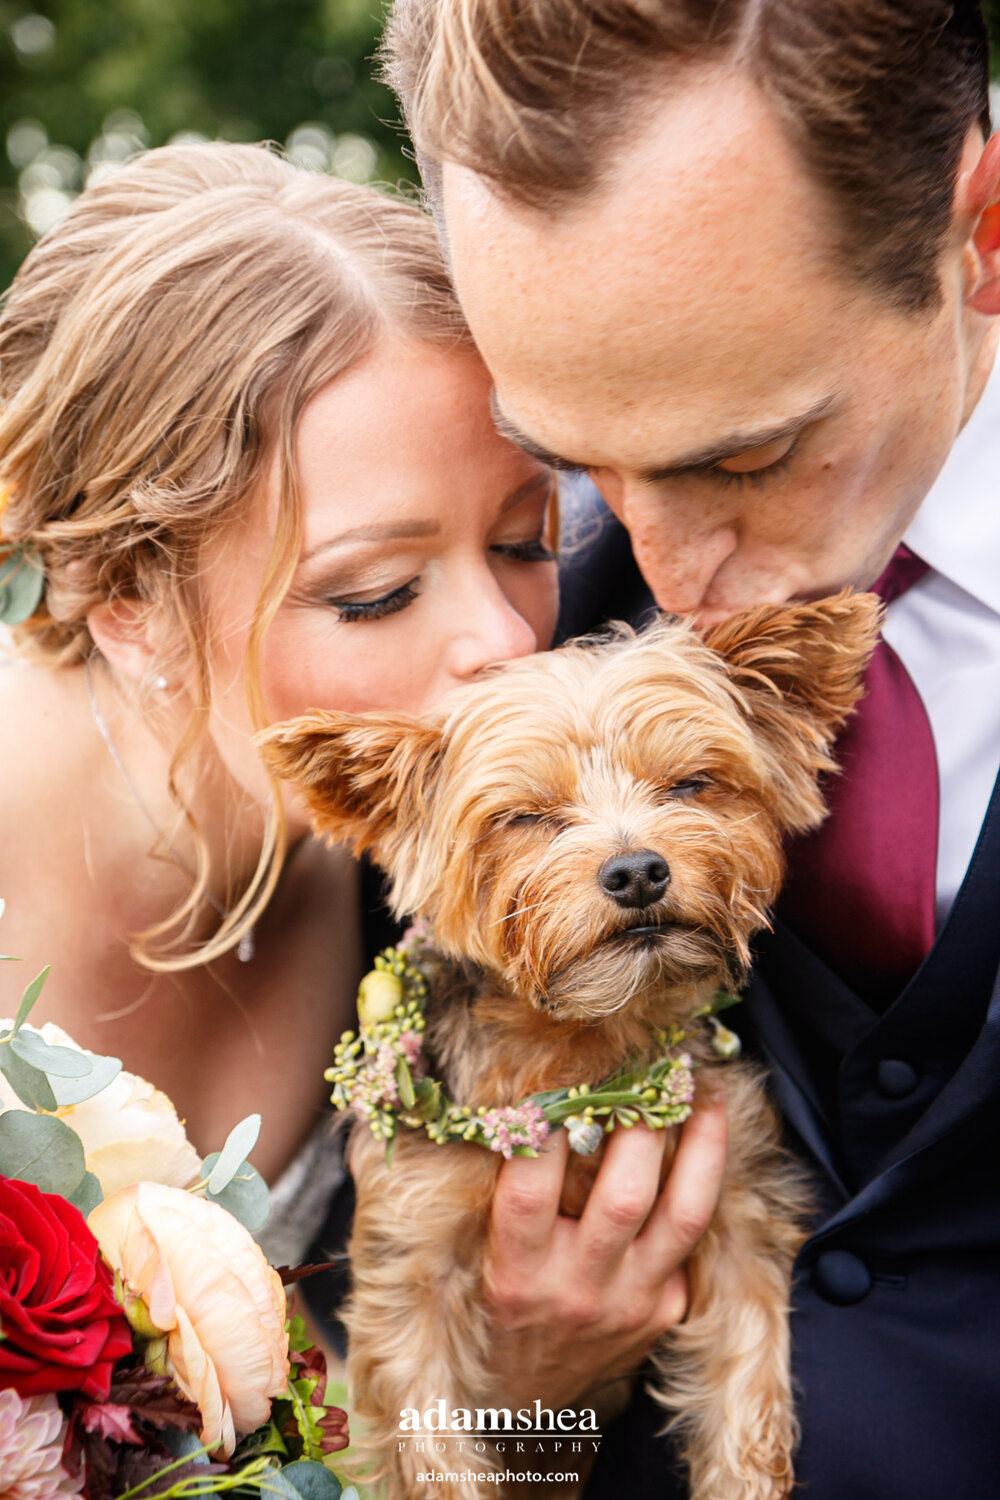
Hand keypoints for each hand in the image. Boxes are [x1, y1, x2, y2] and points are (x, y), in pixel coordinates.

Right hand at [481, 1094, 728, 1413]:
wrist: (523, 1407)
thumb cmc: (489, 1307)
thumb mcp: (473, 1258)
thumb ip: (496, 1189)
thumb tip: (503, 1101)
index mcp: (516, 1273)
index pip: (531, 1190)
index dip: (545, 1128)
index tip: (560, 1073)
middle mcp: (577, 1290)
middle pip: (625, 1196)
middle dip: (642, 1121)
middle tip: (650, 1067)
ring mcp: (630, 1304)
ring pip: (682, 1214)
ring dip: (701, 1146)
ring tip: (706, 1093)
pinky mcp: (664, 1313)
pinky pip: (690, 1242)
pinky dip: (699, 1185)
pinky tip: (705, 1140)